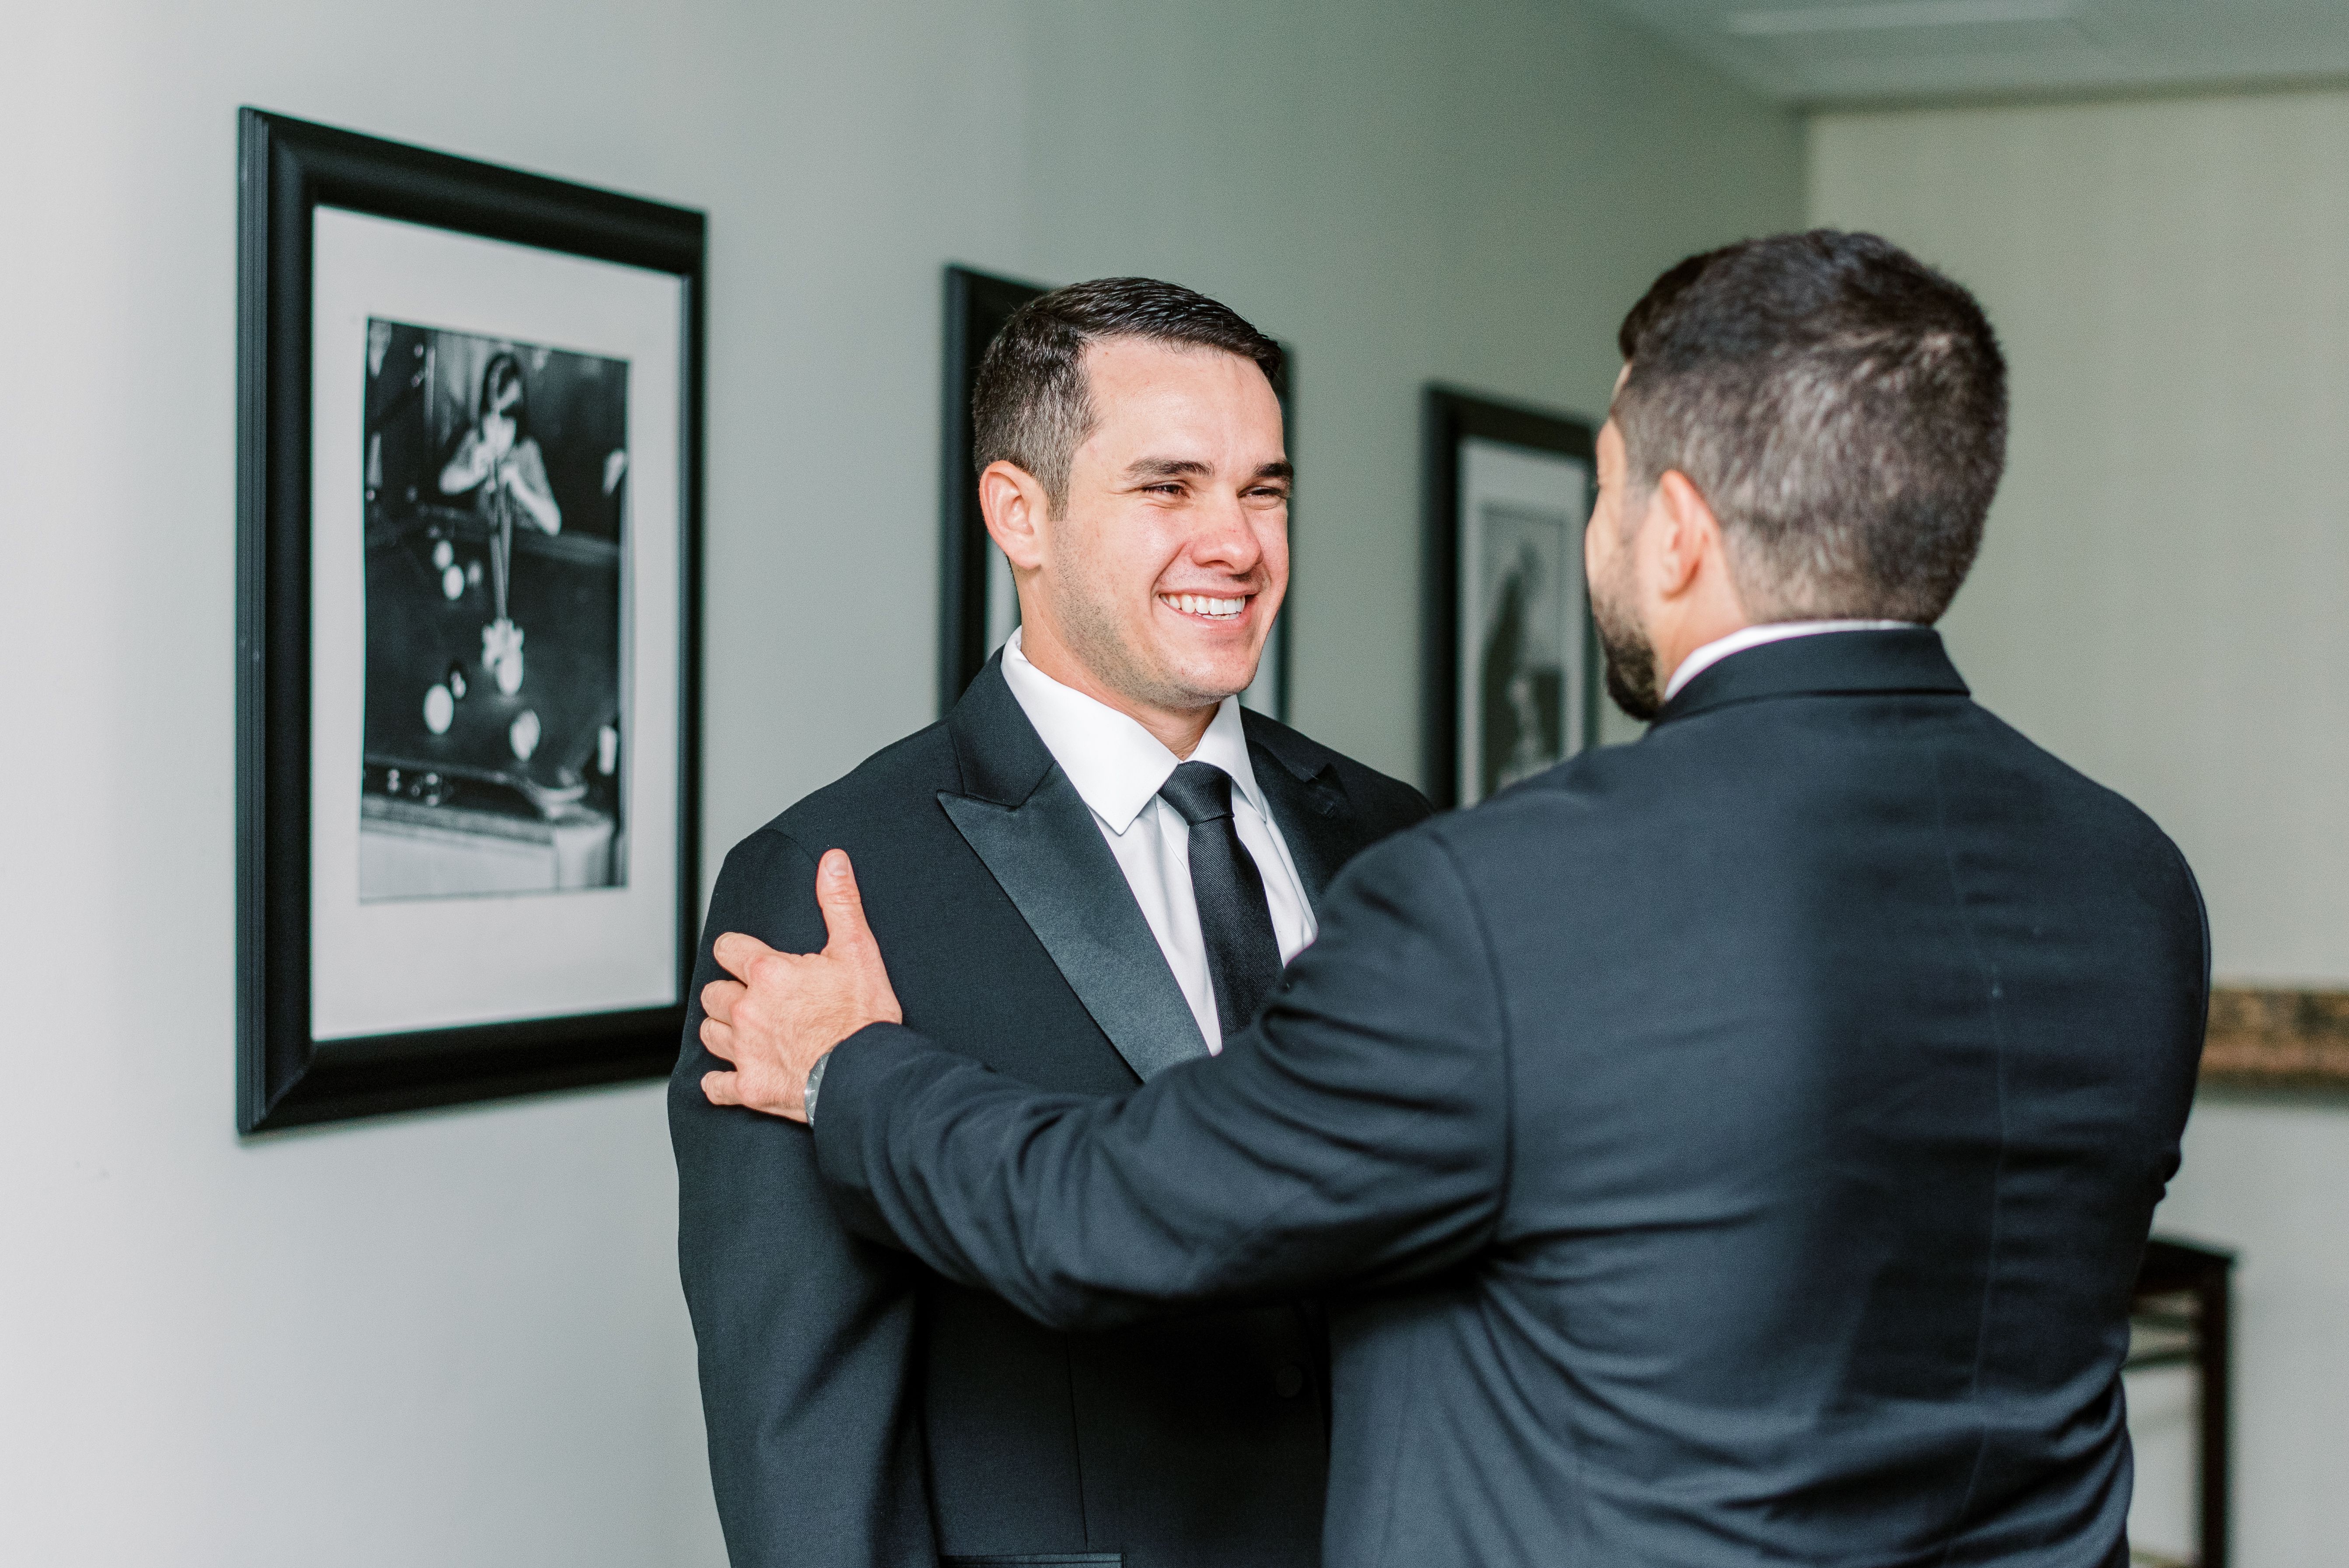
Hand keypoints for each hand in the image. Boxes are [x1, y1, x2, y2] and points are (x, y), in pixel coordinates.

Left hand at [700, 849, 901, 1121]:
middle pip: (713, 992)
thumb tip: (832, 860)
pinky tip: (731, 1075)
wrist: (869, 1076)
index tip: (750, 960)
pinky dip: (719, 1081)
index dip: (738, 952)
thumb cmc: (864, 1017)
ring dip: (722, 1029)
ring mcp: (744, 1051)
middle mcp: (746, 1010)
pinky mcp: (749, 1088)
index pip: (727, 948)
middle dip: (729, 992)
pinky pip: (713, 1086)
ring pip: (709, 1033)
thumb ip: (839, 902)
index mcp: (768, 973)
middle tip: (753, 997)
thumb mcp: (858, 950)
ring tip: (744, 1029)